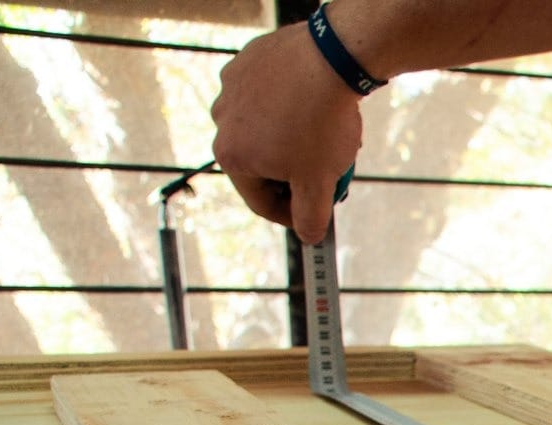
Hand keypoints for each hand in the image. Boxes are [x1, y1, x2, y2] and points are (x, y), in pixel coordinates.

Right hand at [211, 21, 364, 243]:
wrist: (329, 60)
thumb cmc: (320, 125)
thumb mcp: (319, 182)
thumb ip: (311, 216)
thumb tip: (308, 237)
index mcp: (231, 157)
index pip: (261, 202)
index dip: (293, 215)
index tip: (317, 214)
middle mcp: (221, 122)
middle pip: (262, 164)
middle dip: (296, 173)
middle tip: (328, 172)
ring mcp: (232, 88)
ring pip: (266, 128)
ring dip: (293, 139)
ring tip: (327, 135)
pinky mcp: (248, 61)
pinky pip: (270, 94)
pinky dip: (290, 104)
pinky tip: (316, 103)